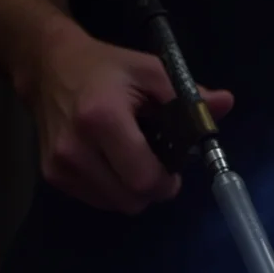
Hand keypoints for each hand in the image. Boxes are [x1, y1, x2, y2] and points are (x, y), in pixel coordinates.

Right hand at [27, 27, 233, 213]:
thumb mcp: (150, 71)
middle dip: (152, 188)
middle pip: (132, 200)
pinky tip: (111, 161)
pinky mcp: (52, 176)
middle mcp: (76, 148)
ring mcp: (60, 166)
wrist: (48, 67)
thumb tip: (226, 104)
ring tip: (130, 156)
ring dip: (132, 190)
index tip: (173, 168)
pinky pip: (98, 200)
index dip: (167, 181)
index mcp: (102, 119)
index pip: (144, 179)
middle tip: (155, 162)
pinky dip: (112, 189)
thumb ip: (188, 96)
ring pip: (116, 205)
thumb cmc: (106, 69)